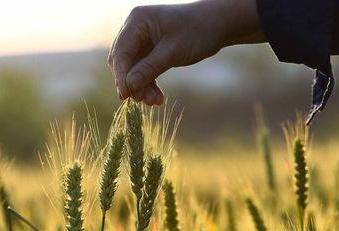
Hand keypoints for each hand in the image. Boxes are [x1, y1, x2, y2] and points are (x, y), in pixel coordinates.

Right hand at [108, 0, 265, 104]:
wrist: (217, 25)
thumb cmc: (197, 31)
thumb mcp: (173, 51)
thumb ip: (150, 68)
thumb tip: (129, 85)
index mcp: (137, 21)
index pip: (121, 52)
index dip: (121, 75)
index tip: (124, 95)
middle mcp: (135, 29)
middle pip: (123, 61)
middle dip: (132, 82)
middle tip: (142, 100)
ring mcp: (142, 40)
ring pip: (133, 69)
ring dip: (141, 86)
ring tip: (153, 101)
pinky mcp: (150, 51)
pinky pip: (144, 71)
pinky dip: (149, 84)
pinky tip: (157, 98)